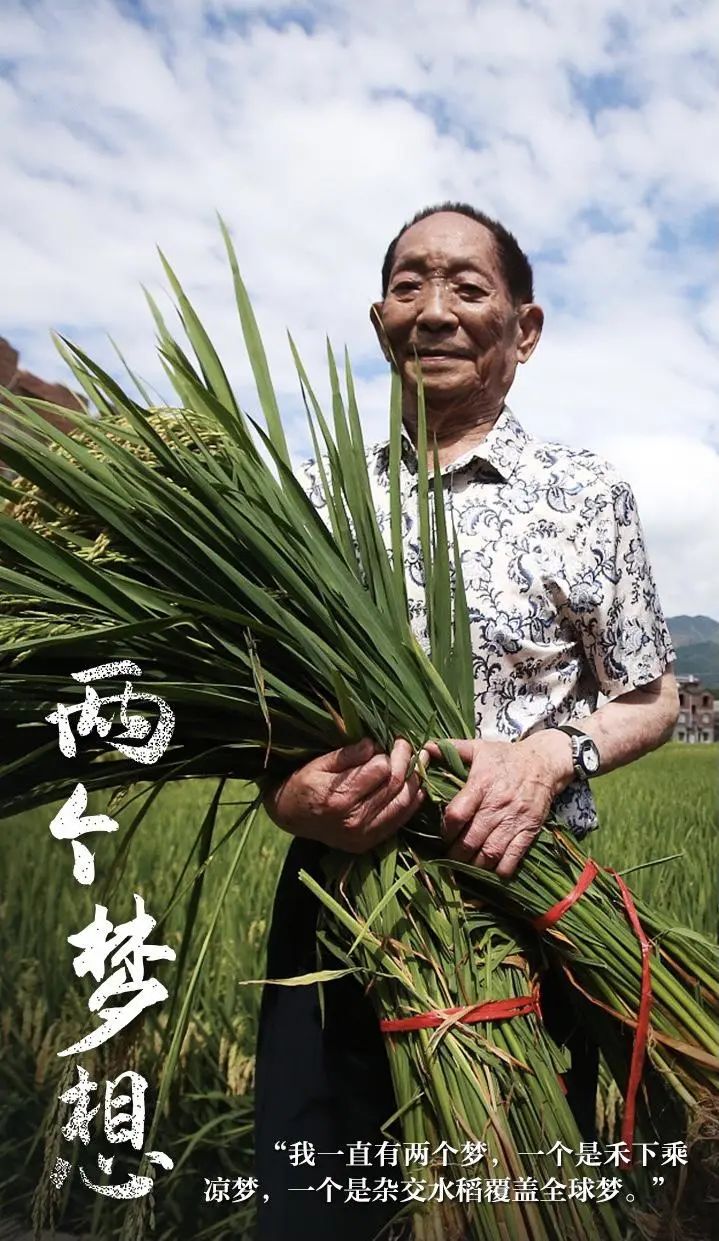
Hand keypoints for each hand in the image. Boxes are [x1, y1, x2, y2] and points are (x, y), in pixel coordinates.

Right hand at [264, 737, 426, 853]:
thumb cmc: (302, 785)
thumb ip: (347, 755)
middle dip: (406, 761)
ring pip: (403, 803)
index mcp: (339, 799)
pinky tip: (416, 786)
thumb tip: (373, 745)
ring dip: (415, 780)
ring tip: (418, 761)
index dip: (389, 752)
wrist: (289, 817)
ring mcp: (363, 835)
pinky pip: (399, 820)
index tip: (391, 740)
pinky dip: (412, 802)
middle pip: (395, 786)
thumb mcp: (318, 764)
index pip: (380, 770)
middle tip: (407, 745)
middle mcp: (354, 821)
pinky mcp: (369, 842)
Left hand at [425, 732, 572, 877]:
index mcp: (481, 784)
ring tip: (466, 864)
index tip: (443, 834)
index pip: (457, 814)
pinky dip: (500, 870)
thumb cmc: (506, 756)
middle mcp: (497, 805)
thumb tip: (426, 746)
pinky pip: (514, 858)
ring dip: (475, 864)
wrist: (544, 762)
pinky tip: (490, 868)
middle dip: (456, 853)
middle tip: (450, 856)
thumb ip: (452, 749)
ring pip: (490, 853)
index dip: (446, 829)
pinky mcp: (529, 831)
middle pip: (471, 840)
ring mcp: (514, 820)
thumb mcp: (479, 748)